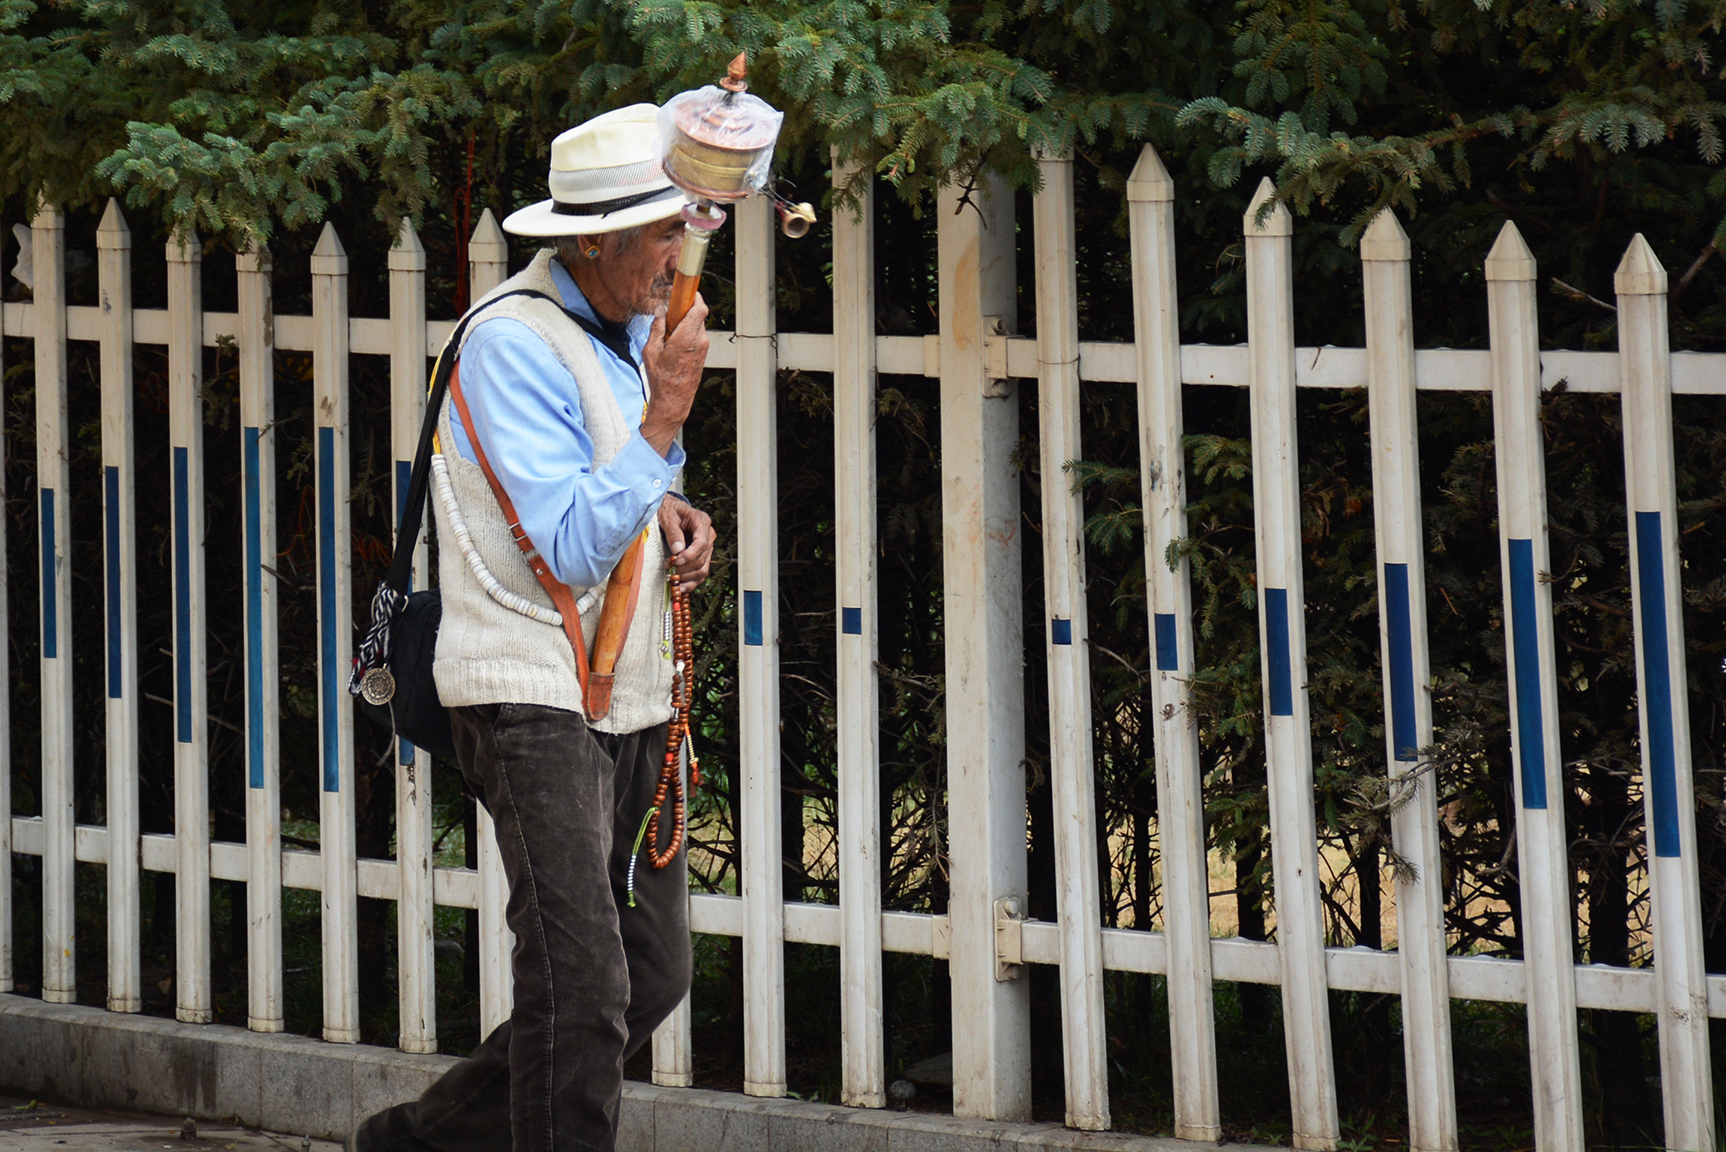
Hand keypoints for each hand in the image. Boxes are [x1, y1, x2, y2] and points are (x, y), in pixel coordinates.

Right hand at [640, 293, 709, 456]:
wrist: (673, 400)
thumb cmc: (662, 377)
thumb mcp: (651, 349)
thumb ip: (657, 327)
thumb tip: (662, 311)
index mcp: (687, 336)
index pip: (700, 307)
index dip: (695, 296)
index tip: (685, 291)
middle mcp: (699, 340)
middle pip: (698, 314)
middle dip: (685, 309)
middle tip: (669, 313)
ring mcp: (703, 348)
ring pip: (697, 325)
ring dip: (685, 323)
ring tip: (668, 332)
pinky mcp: (702, 354)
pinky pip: (697, 336)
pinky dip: (687, 332)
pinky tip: (673, 342)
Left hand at [659, 498, 714, 591]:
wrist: (670, 509)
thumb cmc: (669, 510)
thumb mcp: (667, 516)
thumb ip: (673, 532)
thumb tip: (677, 550)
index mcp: (702, 522)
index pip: (703, 543)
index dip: (691, 555)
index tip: (676, 561)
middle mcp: (708, 535)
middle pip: (703, 558)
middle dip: (685, 567)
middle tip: (669, 569)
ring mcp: (707, 547)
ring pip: (703, 568)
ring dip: (687, 577)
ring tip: (672, 578)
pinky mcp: (701, 556)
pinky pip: (701, 574)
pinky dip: (691, 583)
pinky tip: (680, 588)